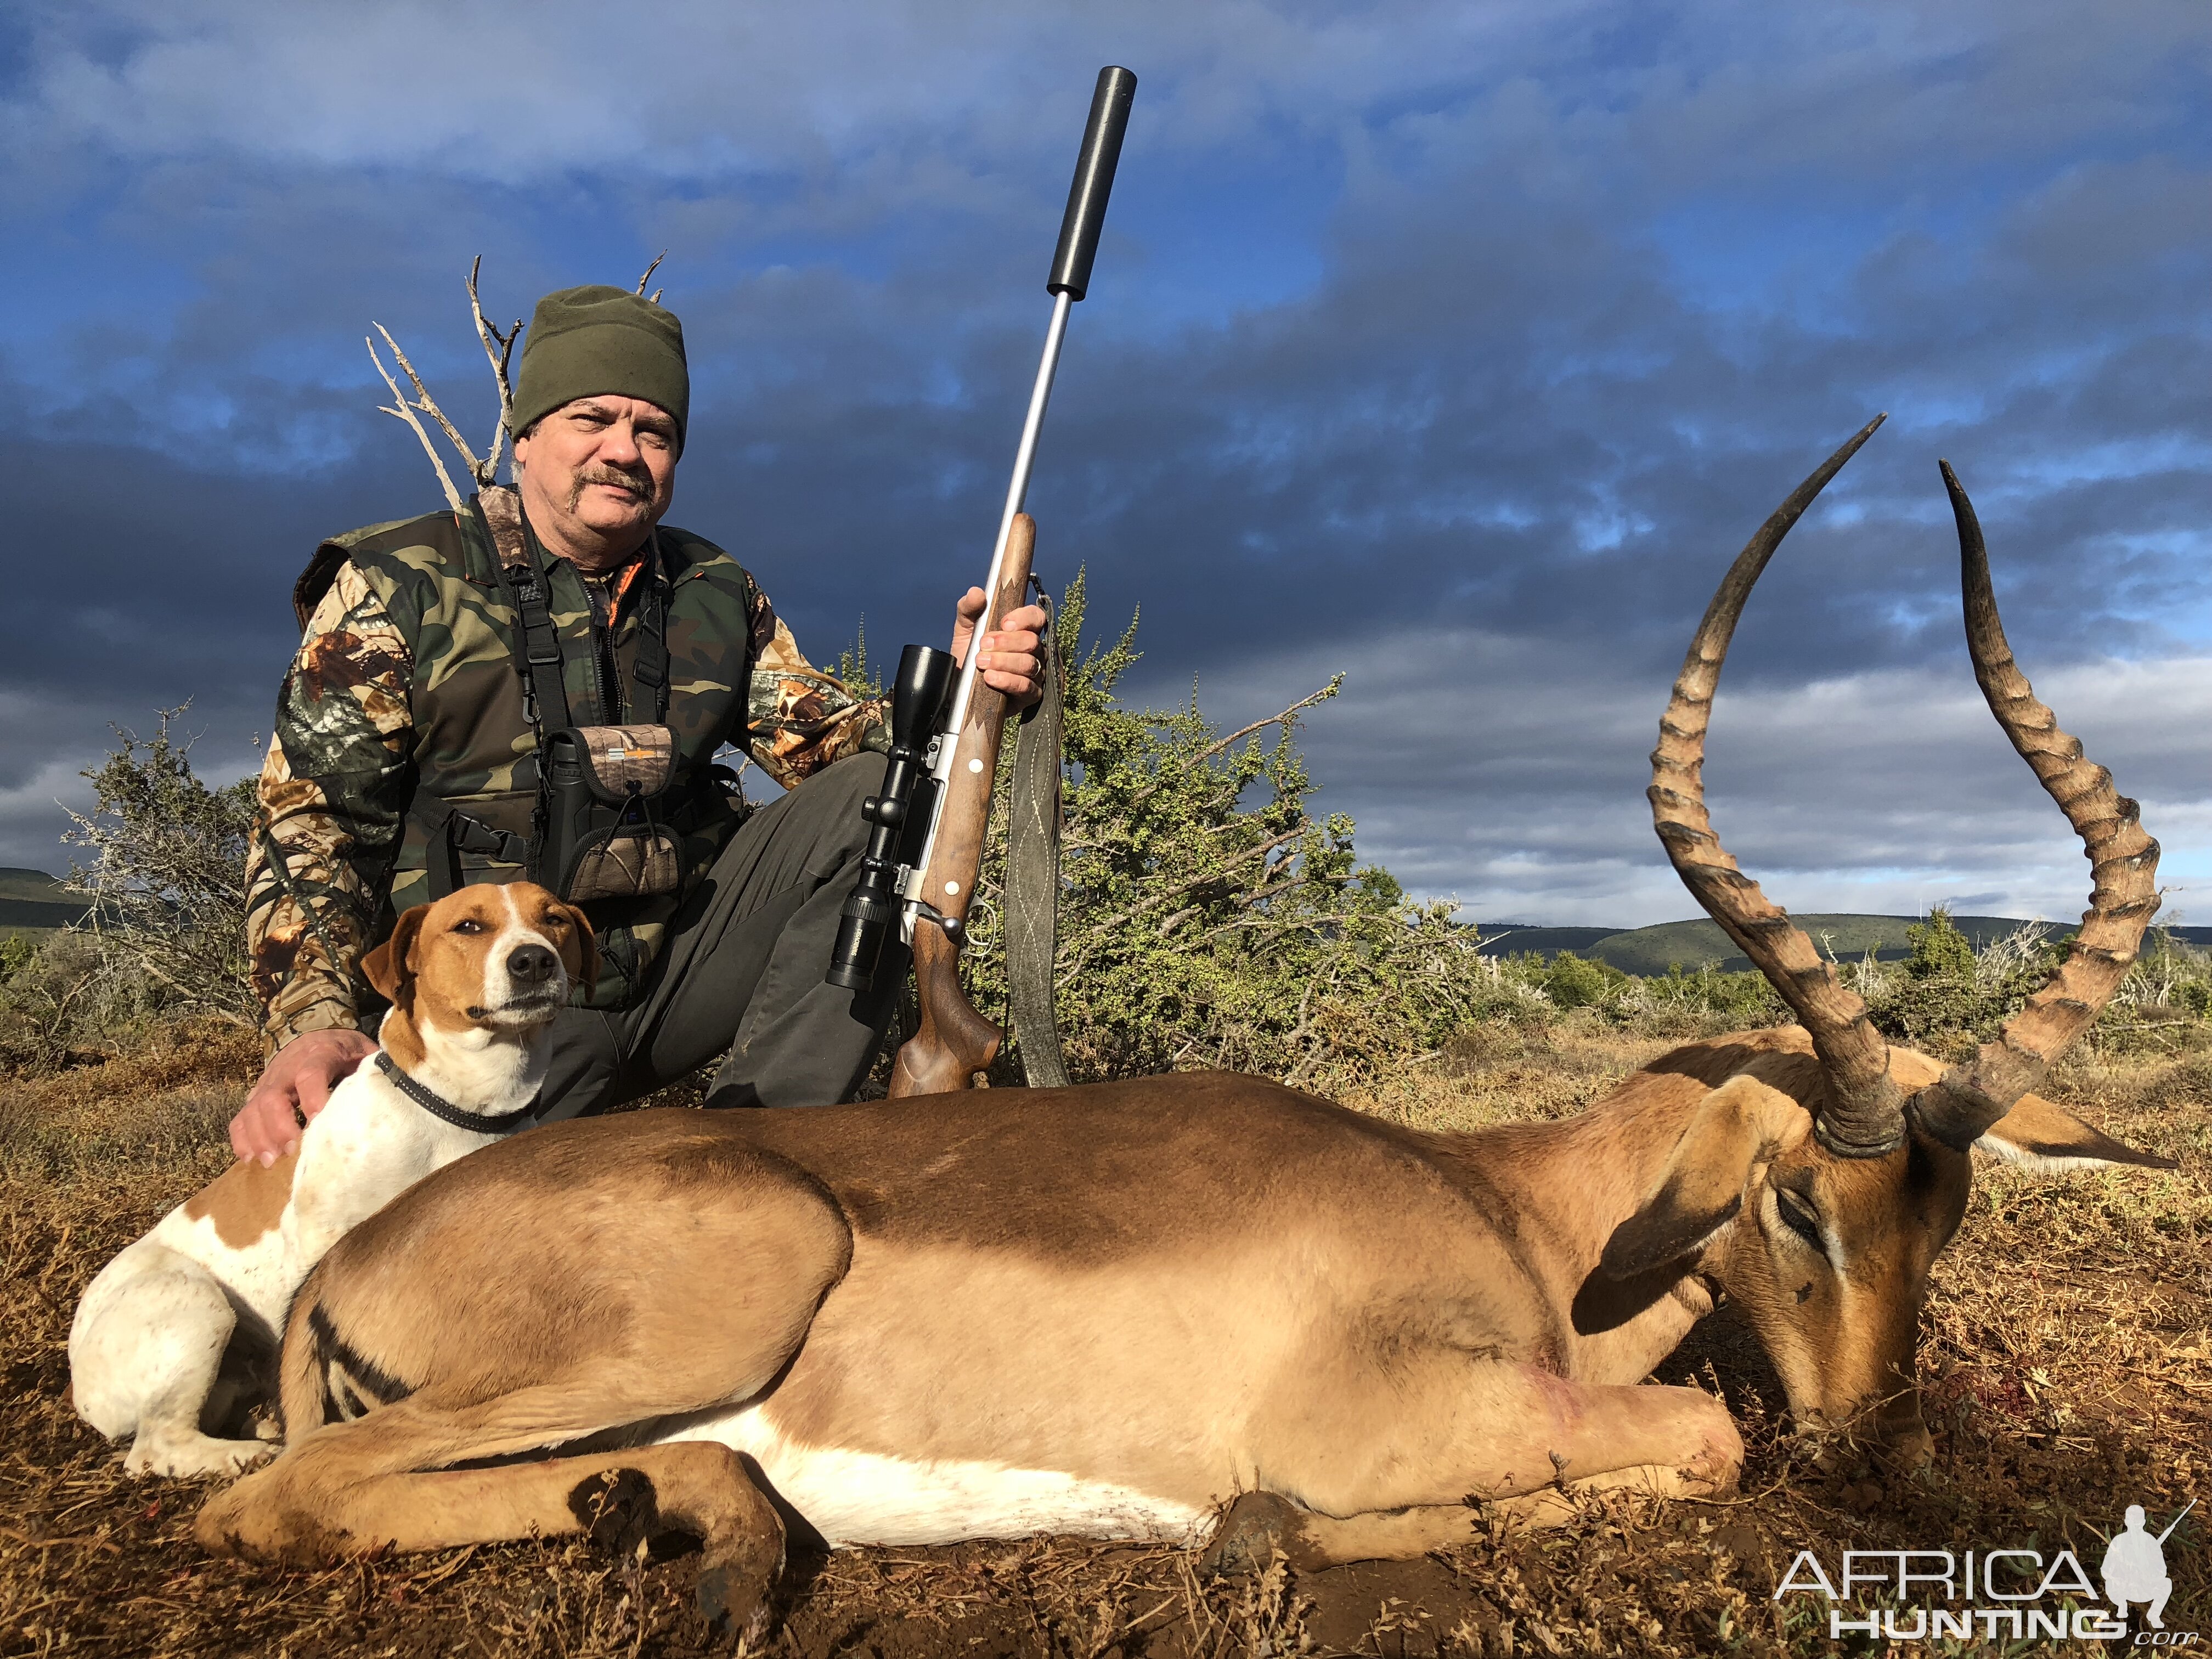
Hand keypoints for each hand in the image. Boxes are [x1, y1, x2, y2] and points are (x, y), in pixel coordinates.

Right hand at [229, 1028, 376, 1165]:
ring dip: (259, 1137)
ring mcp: (268, 1082)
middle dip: (280, 1126)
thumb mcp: (364, 1052)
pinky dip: (242, 1139)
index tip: (318, 1121)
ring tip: (271, 1162)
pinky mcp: (257, 1095)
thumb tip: (395, 1091)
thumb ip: (374, 1070)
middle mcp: (288, 1068)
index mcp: (321, 1054)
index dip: (313, 1097)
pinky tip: (250, 1159)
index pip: (312, 1073)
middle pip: (274, 1096)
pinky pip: (241, 1118)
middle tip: (292, 1151)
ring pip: (253, 1109)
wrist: (316, 1034)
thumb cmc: (346, 1051)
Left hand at [951, 591, 1047, 708]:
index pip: (1037, 617)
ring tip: (981, 663)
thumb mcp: (964, 629)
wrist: (958, 688)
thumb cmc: (967, 656)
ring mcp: (1034, 673)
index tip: (1004, 624)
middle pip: (1032, 641)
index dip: (1024, 619)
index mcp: (1021, 631)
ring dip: (1003, 662)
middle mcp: (1033, 651)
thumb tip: (976, 593)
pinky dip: (1008, 681)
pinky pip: (1027, 687)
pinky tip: (991, 678)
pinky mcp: (1029, 695)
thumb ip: (968, 608)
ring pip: (1029, 664)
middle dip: (1006, 643)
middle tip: (982, 645)